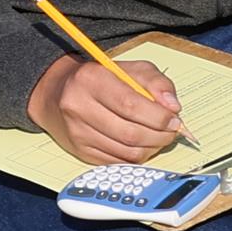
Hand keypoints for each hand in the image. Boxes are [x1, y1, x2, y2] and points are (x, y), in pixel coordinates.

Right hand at [29, 55, 182, 165]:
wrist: (57, 92)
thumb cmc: (99, 79)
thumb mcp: (128, 68)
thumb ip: (155, 82)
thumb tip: (172, 107)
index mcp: (91, 79)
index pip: (131, 105)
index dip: (158, 117)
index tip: (174, 119)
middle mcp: (79, 107)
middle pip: (130, 133)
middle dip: (159, 136)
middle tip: (171, 131)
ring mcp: (78, 132)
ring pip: (126, 152)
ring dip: (151, 148)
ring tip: (158, 137)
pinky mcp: (80, 151)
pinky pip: (117, 161)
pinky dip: (136, 156)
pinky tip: (141, 144)